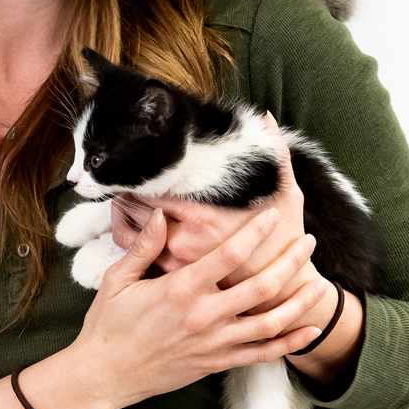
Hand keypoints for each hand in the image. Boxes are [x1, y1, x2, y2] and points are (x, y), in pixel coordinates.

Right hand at [67, 205, 332, 408]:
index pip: (228, 255)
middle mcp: (204, 316)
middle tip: (309, 243)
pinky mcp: (216, 363)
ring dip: (299, 303)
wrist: (106, 375)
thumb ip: (144, 246)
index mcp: (181, 290)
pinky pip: (261, 354)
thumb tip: (163, 215)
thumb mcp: (118, 278)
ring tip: (321, 285)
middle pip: (260, 287)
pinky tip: (308, 331)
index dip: (254, 232)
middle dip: (290, 262)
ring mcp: (214, 343)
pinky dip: (288, 344)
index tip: (272, 214)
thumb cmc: (109, 324)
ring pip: (269, 323)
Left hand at [110, 112, 314, 310]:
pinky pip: (135, 255)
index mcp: (204, 216)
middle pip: (133, 208)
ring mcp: (175, 264)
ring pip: (127, 234)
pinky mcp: (172, 279)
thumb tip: (266, 117)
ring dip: (123, 215)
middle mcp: (184, 242)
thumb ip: (274, 153)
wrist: (286, 290)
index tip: (139, 163)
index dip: (140, 174)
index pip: (152, 188)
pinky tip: (136, 226)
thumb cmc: (284, 238)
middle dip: (127, 191)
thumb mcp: (286, 192)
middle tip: (127, 178)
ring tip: (126, 201)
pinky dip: (130, 238)